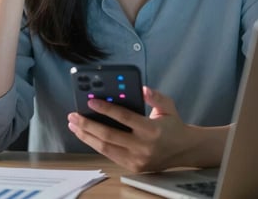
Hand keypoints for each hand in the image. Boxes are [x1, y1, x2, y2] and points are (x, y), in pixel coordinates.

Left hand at [67, 86, 194, 171]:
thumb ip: (155, 96)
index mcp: (151, 129)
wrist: (184, 150)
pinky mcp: (132, 167)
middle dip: (87, 125)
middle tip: (73, 116)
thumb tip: (142, 89)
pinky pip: (110, 155)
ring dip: (86, 136)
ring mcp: (137, 159)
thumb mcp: (168, 106)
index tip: (90, 102)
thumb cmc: (173, 125)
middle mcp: (143, 146)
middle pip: (109, 135)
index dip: (106, 109)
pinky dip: (96, 145)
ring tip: (74, 125)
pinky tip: (86, 135)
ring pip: (105, 148)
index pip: (124, 117)